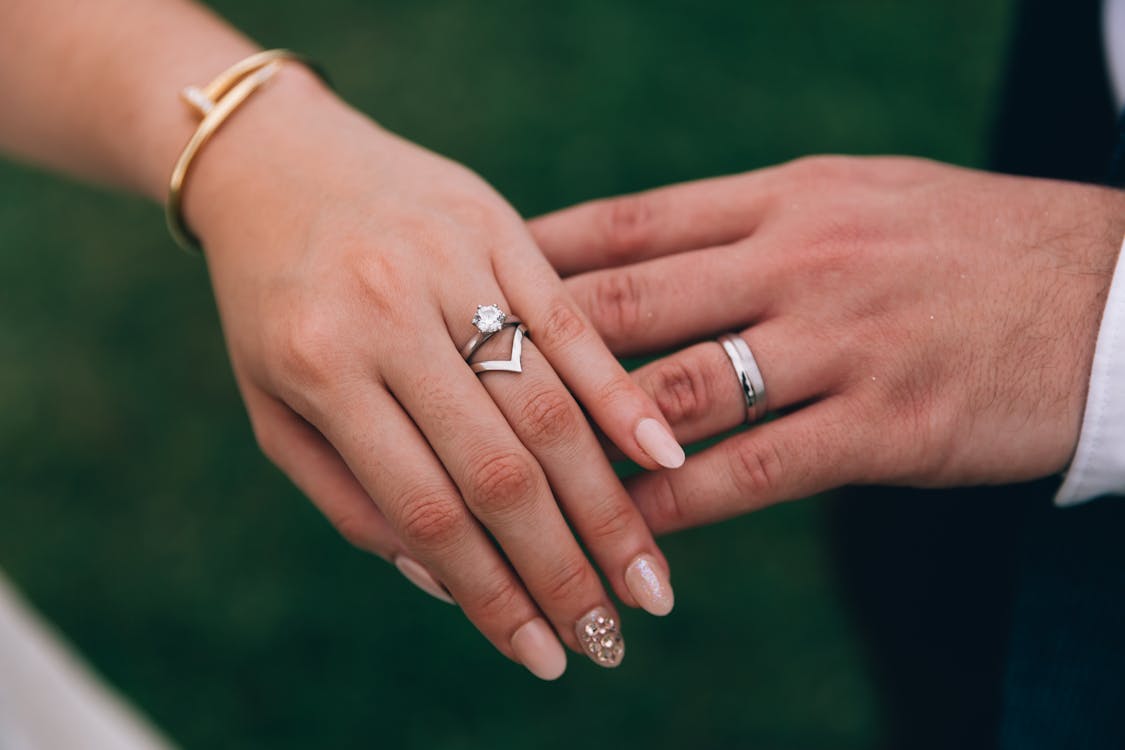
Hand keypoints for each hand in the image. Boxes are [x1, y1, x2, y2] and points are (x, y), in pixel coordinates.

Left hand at [183, 67, 681, 676]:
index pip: (424, 509)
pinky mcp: (499, 226)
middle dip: (561, 569)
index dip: (490, 596)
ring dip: (606, 505)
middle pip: (497, 469)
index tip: (541, 657)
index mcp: (320, 368)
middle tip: (611, 641)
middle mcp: (388, 315)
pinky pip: (574, 320)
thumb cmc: (275, 304)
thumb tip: (446, 582)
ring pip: (546, 405)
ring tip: (648, 581)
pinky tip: (667, 458)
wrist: (279, 162)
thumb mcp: (277, 408)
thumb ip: (352, 499)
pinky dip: (621, 396)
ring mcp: (451, 265)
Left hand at [530, 156, 1124, 532]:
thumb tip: (648, 254)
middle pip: (628, 302)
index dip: (539, 253)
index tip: (473, 286)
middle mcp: (799, 258)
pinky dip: (677, 505)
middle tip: (455, 386)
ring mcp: (840, 340)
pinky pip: (752, 470)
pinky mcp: (885, 422)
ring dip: (587, 442)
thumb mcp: (858, 199)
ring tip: (517, 477)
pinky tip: (625, 532)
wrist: (1115, 291)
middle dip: (530, 348)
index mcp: (786, 197)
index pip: (631, 222)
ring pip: (674, 393)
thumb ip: (753, 223)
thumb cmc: (969, 244)